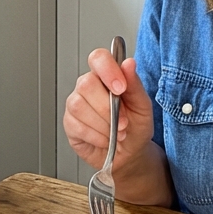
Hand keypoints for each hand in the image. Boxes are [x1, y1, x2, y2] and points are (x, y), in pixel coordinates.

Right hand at [63, 49, 153, 172]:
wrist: (130, 155)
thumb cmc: (136, 127)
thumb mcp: (143, 107)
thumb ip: (135, 85)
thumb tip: (129, 63)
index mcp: (107, 76)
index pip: (98, 58)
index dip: (107, 70)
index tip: (121, 88)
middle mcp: (88, 87)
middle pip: (86, 84)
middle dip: (108, 108)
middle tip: (123, 122)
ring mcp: (75, 104)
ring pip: (79, 106)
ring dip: (103, 124)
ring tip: (116, 133)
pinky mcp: (69, 124)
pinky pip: (77, 126)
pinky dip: (96, 136)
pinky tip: (105, 139)